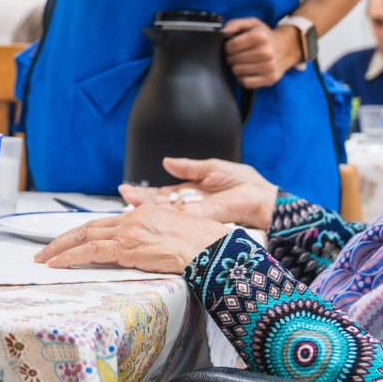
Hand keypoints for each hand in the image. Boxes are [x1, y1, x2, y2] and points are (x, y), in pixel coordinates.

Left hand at [34, 205, 228, 273]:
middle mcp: (132, 218)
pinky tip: (58, 263)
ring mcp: (128, 232)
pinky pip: (90, 250)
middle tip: (45, 251)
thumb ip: (155, 236)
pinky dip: (70, 256)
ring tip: (44, 259)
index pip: (104, 224)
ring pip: (84, 237)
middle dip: (63, 240)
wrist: (212, 248)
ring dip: (60, 249)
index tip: (69, 242)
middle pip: (88, 227)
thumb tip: (145, 247)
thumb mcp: (175, 233)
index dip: (83, 234)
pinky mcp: (127, 247)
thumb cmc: (203, 245)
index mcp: (142, 213)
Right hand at [117, 157, 277, 230]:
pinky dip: (159, 214)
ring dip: (143, 207)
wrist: (261, 198)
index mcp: (191, 192)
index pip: (162, 194)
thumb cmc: (243, 183)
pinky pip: (174, 218)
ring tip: (125, 200)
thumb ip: (188, 167)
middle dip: (138, 200)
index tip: (127, 188)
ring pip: (161, 212)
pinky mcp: (197, 220)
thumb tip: (166, 162)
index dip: (145, 192)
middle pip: (157, 204)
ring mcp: (191, 214)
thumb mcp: (212, 168)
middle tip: (121, 194)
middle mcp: (188, 205)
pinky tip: (144, 211)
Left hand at [222, 17, 302, 87]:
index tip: (232, 46)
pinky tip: (248, 70)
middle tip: (238, 54)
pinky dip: (243, 77)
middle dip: (232, 57)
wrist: (288, 47)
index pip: (230, 46)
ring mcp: (269, 67)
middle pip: (233, 60)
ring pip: (237, 72)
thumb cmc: (266, 36)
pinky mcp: (270, 78)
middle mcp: (266, 52)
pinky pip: (246, 82)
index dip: (228, 46)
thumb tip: (223, 31)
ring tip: (244, 62)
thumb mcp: (252, 24)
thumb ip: (236, 24)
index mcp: (260, 37)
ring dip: (237, 67)